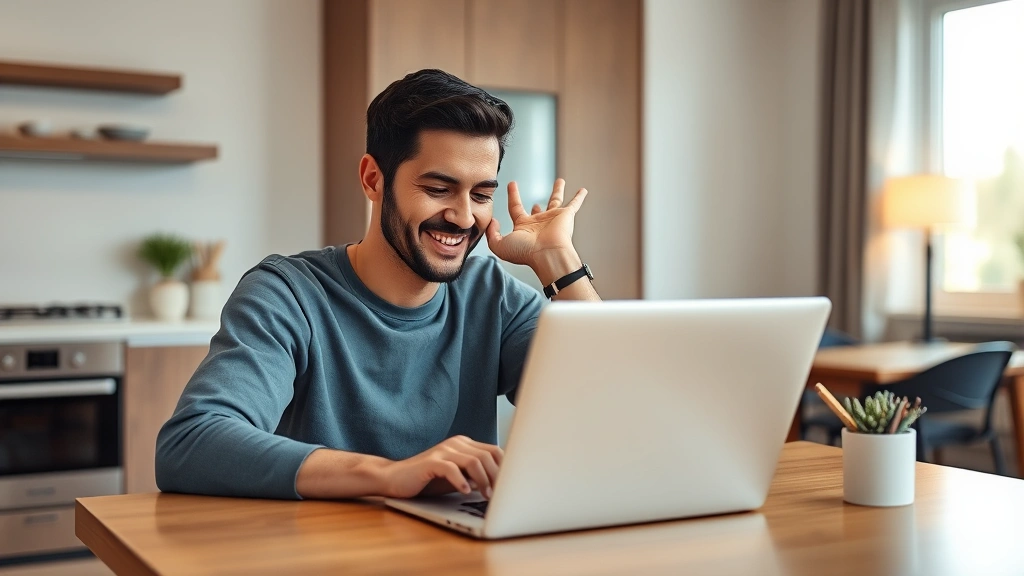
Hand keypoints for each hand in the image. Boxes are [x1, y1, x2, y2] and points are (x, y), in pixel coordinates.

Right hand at [380, 435, 502, 498]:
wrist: (394, 478)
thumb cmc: (427, 481)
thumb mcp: (456, 478)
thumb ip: (474, 476)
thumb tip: (499, 485)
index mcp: (464, 445)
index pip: (493, 450)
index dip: (505, 467)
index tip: (510, 485)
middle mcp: (455, 444)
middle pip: (487, 455)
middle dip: (497, 476)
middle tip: (500, 495)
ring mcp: (442, 451)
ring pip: (473, 461)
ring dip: (484, 480)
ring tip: (486, 496)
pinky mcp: (430, 462)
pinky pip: (451, 469)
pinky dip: (461, 481)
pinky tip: (465, 492)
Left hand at [486, 179, 587, 271]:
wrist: (547, 255)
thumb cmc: (526, 253)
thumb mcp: (500, 245)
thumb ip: (492, 234)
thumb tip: (494, 221)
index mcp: (524, 228)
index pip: (516, 208)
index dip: (513, 195)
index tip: (511, 184)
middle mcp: (539, 224)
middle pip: (537, 210)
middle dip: (535, 206)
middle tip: (535, 200)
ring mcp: (553, 219)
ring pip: (555, 201)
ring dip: (558, 191)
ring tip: (560, 182)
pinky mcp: (566, 216)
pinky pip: (574, 204)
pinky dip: (579, 198)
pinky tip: (583, 190)